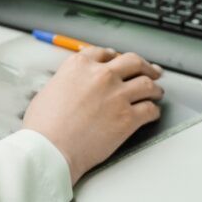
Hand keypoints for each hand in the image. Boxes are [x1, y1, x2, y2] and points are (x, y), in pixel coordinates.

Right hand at [22, 45, 164, 184]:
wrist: (50, 148)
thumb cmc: (44, 125)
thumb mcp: (51, 88)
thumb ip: (69, 81)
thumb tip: (74, 85)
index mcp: (80, 65)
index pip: (105, 52)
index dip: (116, 56)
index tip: (120, 61)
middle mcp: (101, 75)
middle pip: (133, 61)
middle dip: (145, 66)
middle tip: (151, 71)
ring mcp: (117, 95)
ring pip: (147, 84)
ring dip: (154, 88)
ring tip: (157, 92)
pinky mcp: (127, 118)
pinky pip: (150, 109)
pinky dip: (154, 111)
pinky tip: (152, 113)